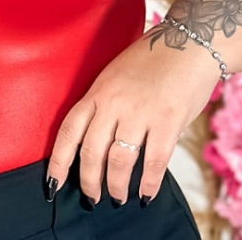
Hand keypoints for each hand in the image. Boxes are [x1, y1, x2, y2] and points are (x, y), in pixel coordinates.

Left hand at [45, 32, 218, 205]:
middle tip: (91, 198)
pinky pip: (153, 161)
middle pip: (91, 152)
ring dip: (116, 186)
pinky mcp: (167, 121)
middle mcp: (114, 103)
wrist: (189, 44)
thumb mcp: (115, 76)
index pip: (69, 131)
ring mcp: (140, 113)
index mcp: (97, 91)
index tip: (52, 184)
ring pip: (119, 161)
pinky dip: (148, 183)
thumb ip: (105, 106)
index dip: (58, 162)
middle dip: (89, 181)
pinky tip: (145, 194)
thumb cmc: (152, 60)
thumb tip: (99, 142)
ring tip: (117, 198)